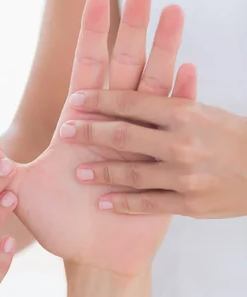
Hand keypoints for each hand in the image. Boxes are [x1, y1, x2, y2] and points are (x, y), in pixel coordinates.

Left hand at [0, 0, 196, 277]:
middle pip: (125, 67)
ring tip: (174, 13)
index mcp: (80, 122)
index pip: (88, 67)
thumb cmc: (57, 222)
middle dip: (135, 28)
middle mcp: (112, 125)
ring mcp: (140, 141)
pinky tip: (188, 69)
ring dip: (164, 51)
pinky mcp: (161, 165)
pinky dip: (182, 98)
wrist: (91, 256)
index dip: (92, 32)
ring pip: (154, 88)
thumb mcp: (16, 185)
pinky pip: (171, 127)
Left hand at [67, 91, 246, 217]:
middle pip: (123, 136)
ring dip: (101, 173)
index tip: (76, 102)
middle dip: (89, 133)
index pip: (131, 102)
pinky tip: (104, 202)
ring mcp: (185, 175)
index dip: (99, 101)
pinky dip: (124, 203)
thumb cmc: (233, 138)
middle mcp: (181, 143)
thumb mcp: (204, 113)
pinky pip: (148, 204)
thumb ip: (170, 106)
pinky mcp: (189, 203)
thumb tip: (132, 92)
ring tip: (78, 172)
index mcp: (184, 113)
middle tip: (65, 132)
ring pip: (132, 173)